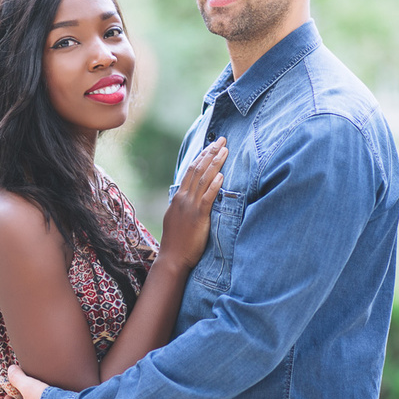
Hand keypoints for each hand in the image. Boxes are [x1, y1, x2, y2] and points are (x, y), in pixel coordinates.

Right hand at [159, 137, 226, 270]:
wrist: (172, 258)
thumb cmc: (177, 242)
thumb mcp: (177, 218)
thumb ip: (183, 205)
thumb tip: (190, 197)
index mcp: (179, 197)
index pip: (191, 171)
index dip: (202, 156)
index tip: (212, 145)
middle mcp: (183, 198)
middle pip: (198, 169)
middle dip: (211, 153)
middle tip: (223, 140)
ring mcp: (190, 206)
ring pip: (203, 179)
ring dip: (215, 163)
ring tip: (225, 150)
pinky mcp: (198, 217)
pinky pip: (207, 197)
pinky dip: (214, 185)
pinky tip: (222, 175)